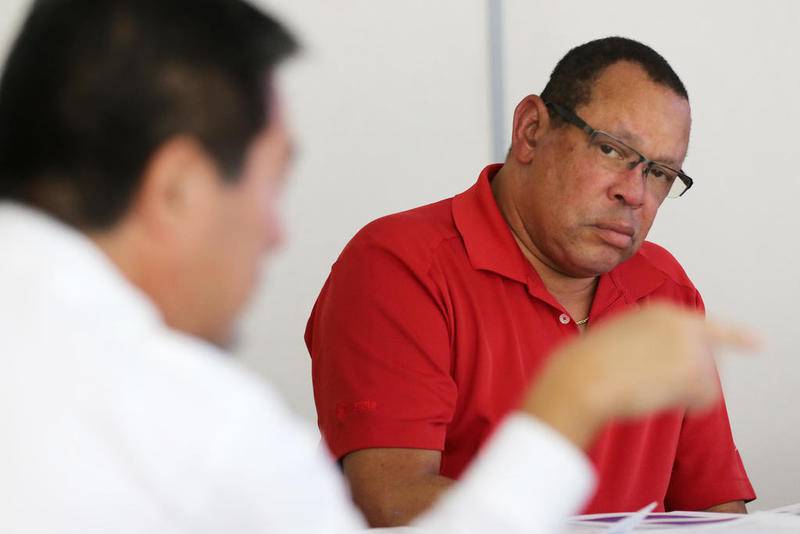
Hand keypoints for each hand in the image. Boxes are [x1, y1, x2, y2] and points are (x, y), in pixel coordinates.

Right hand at [521, 303, 756, 447]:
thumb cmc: (588, 362)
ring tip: (647, 388)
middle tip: (651, 384)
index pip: (706, 326)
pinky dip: (688, 405)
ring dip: (683, 392)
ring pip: (706, 379)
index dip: (733, 336)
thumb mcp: (616, 337)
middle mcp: (682, 322)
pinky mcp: (694, 370)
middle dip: (688, 377)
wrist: (583, 376)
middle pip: (707, 358)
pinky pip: (705, 398)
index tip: (755, 342)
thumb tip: (660, 362)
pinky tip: (660, 398)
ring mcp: (690, 345)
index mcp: (661, 311)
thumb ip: (646, 340)